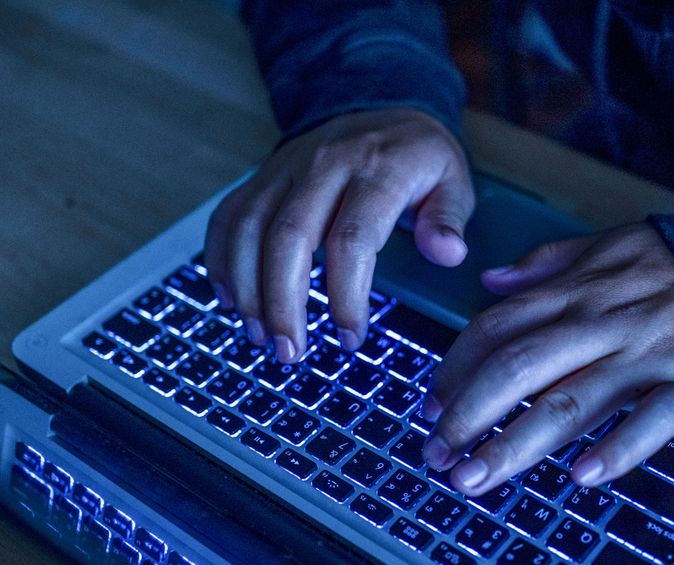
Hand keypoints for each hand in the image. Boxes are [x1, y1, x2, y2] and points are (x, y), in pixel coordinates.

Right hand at [203, 108, 474, 361]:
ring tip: (260, 336)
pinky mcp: (262, 176)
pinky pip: (229, 216)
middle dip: (283, 304)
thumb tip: (449, 254)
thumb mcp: (452, 179)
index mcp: (377, 169)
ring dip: (247, 288)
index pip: (352, 238)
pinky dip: (221, 259)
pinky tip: (230, 299)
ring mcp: (286, 169)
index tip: (351, 339)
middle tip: (289, 353)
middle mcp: (324, 165)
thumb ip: (449, 218)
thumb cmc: (417, 156)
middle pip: (289, 238)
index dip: (346, 296)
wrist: (380, 101)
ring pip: (249, 229)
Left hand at [421, 223, 673, 493]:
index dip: (455, 369)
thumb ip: (547, 264)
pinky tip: (581, 478)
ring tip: (475, 478)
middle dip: (468, 413)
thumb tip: (490, 281)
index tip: (428, 405)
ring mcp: (648, 354)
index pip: (498, 328)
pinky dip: (617, 449)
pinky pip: (651, 420)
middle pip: (519, 367)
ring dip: (514, 444)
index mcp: (577, 290)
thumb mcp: (608, 247)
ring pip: (569, 401)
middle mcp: (603, 322)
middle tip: (436, 453)